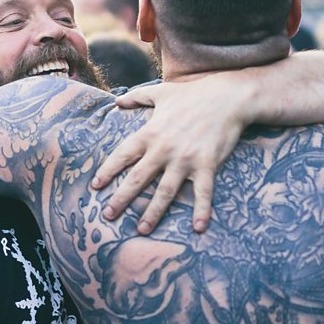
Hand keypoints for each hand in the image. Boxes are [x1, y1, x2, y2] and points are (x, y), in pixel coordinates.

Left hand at [91, 79, 246, 234]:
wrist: (227, 97)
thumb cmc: (193, 94)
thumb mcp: (161, 92)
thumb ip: (137, 97)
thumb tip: (117, 101)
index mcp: (150, 132)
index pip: (123, 155)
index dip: (108, 171)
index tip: (95, 186)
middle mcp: (163, 148)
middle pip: (137, 178)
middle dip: (121, 198)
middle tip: (108, 215)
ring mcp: (185, 159)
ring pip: (165, 191)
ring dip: (153, 212)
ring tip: (142, 230)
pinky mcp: (207, 164)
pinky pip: (203, 192)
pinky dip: (201, 210)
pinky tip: (198, 228)